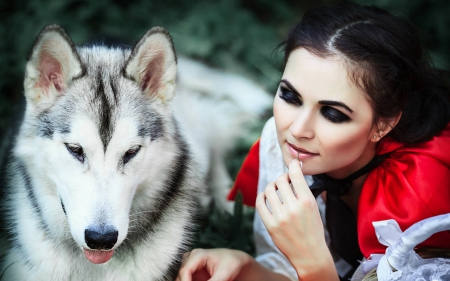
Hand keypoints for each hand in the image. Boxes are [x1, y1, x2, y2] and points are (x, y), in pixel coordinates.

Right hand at [176, 248, 250, 280]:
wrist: (238, 262)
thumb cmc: (232, 263)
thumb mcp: (224, 274)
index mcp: (198, 255)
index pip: (185, 271)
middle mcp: (191, 258)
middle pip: (181, 276)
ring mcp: (191, 265)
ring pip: (181, 278)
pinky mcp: (193, 273)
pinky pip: (187, 279)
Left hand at [255, 160, 337, 279]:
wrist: (309, 254)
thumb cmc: (313, 230)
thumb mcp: (315, 208)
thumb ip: (303, 192)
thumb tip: (293, 173)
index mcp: (307, 202)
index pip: (296, 175)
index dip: (293, 166)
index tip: (293, 164)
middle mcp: (293, 208)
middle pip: (280, 181)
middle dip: (282, 177)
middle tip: (284, 180)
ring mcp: (280, 217)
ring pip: (269, 190)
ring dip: (271, 185)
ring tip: (275, 188)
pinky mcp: (270, 225)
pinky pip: (260, 203)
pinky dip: (261, 196)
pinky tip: (265, 196)